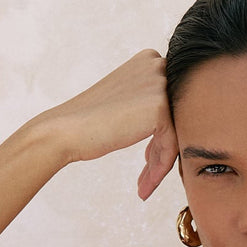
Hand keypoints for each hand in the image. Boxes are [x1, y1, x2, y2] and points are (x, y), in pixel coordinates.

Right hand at [43, 50, 179, 201]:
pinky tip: (144, 187)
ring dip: (160, 164)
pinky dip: (159, 168)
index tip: (148, 161)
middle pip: (177, 118)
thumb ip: (151, 103)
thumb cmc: (90, 121)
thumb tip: (180, 123)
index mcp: (150, 59)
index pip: (171, 103)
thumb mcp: (126, 101)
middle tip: (147, 179)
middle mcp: (158, 65)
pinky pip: (171, 145)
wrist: (66, 130)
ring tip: (144, 186)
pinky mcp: (159, 107)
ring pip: (176, 134)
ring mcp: (159, 84)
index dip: (160, 136)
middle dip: (162, 151)